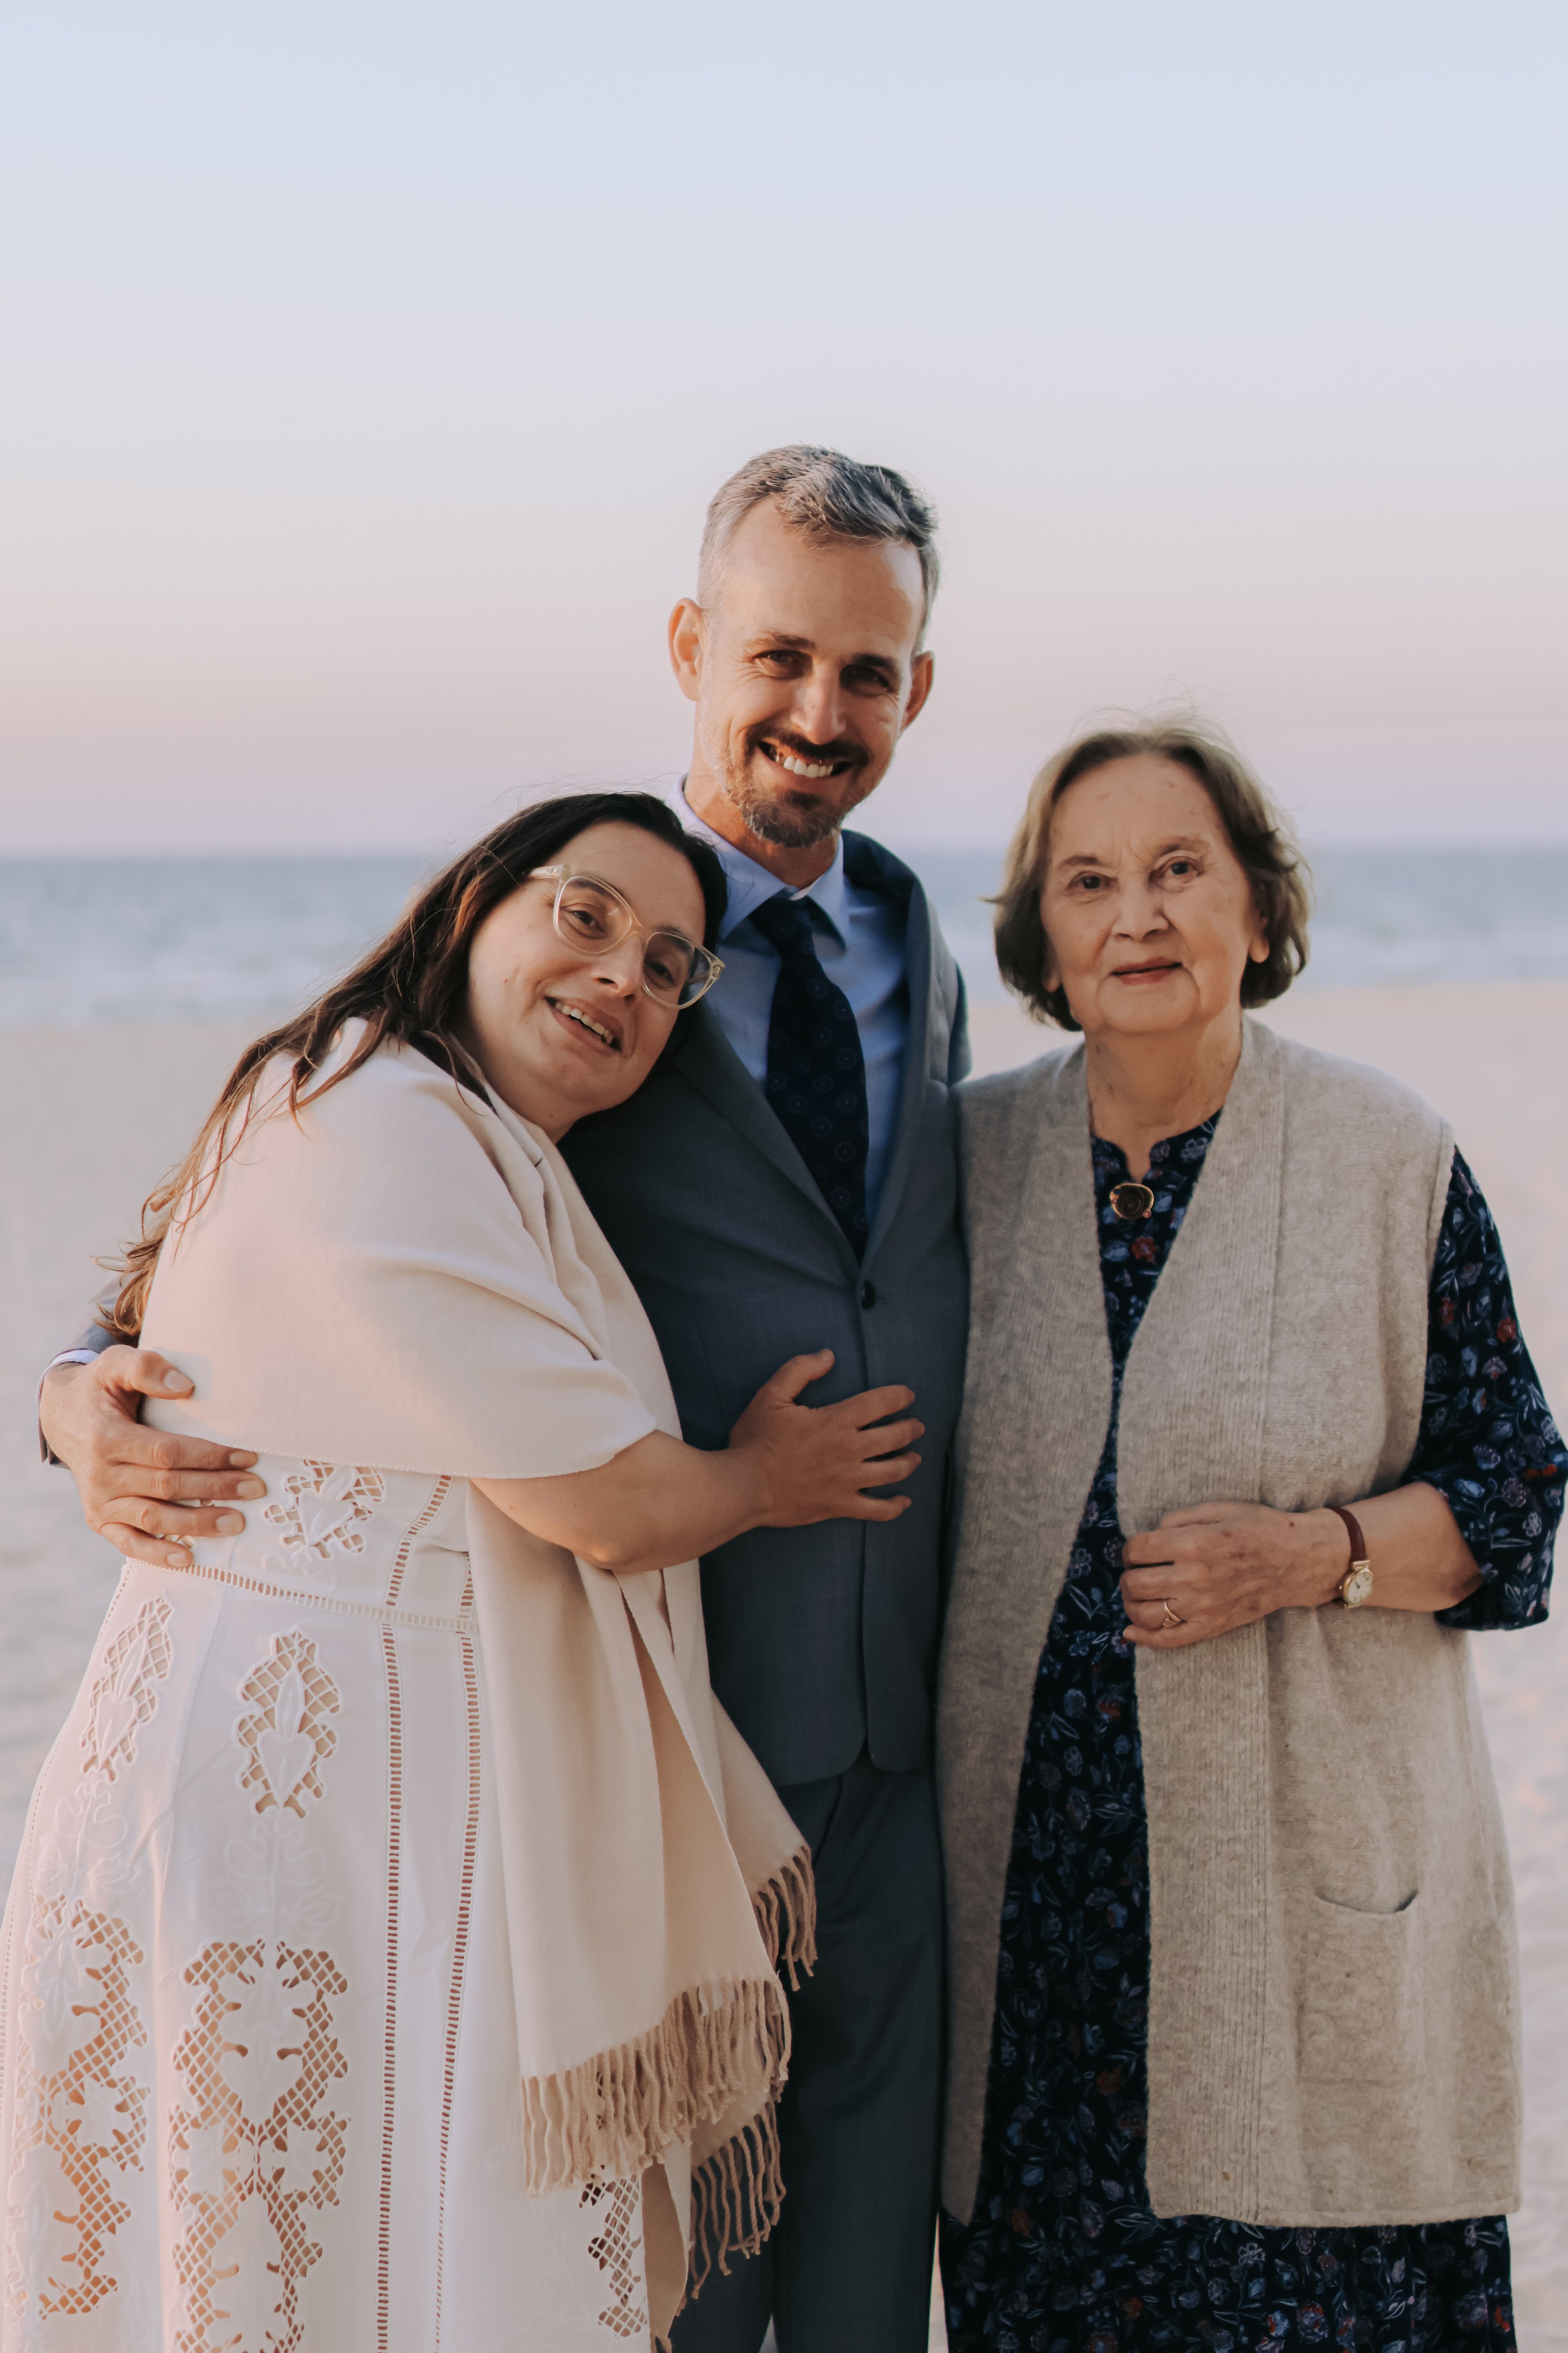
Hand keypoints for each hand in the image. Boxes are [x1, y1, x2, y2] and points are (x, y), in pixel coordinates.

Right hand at [40, 1350, 265, 1570]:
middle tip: (256, 1488)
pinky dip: (157, 1554)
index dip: (209, 1457)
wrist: (63, 1417)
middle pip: (167, 1487)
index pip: (167, 1453)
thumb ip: (147, 1367)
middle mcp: (100, 1475)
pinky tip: (189, 1558)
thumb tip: (185, 1387)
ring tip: (237, 1522)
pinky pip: (129, 1542)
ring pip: (153, 1519)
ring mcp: (99, 1502)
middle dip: (215, 1489)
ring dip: (197, 1525)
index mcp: (107, 1438)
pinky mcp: (99, 1519)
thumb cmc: (100, 1389)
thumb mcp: (115, 1365)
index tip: (247, 1457)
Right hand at [728, 1350, 922, 1527]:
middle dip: (911, 1429)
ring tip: (916, 1457)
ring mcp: (848, 1481)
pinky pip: (877, 1510)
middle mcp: (850, 1450)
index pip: (881, 1403)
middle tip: (917, 1426)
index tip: (909, 1396)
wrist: (745, 1487)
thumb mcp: (771, 1395)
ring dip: (909, 1462)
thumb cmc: (756, 1440)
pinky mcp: (841, 1506)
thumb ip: (800, 1369)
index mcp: (837, 1420)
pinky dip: (895, 1507)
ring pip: (893, 1471)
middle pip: (894, 1437)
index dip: (900, 1397)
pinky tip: (904, 1502)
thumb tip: (828, 1356)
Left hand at [1119, 1500, 1346, 1648]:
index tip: (1136, 1549)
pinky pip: (1170, 1640)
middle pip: (1135, 1583)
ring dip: (1131, 1604)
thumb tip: (1152, 1533)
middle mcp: (1194, 1578)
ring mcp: (1203, 1606)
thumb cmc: (1259, 1528)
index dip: (1129, 1548)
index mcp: (1193, 1544)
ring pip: (1145, 1614)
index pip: (1137, 1550)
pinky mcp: (1212, 1626)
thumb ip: (1179, 1518)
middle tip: (1136, 1571)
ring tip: (1136, 1594)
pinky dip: (1145, 1639)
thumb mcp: (1218, 1509)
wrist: (1296, 1560)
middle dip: (1127, 1576)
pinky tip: (1131, 1632)